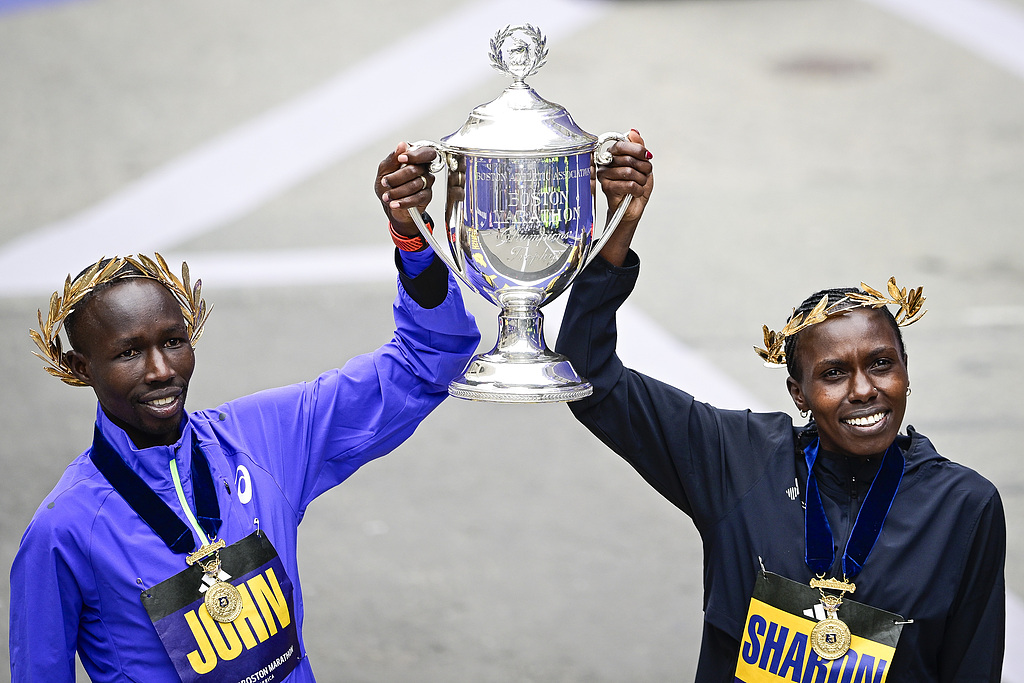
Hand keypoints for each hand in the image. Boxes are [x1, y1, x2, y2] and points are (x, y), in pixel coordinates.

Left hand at [375, 142, 436, 236]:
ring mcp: (426, 182)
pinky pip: (417, 198)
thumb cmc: (388, 186)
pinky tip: (395, 203)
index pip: (425, 152)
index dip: (414, 155)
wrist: (390, 204)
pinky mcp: (426, 196)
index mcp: (415, 159)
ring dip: (398, 191)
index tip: (400, 159)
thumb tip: (402, 145)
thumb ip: (392, 158)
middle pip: (415, 170)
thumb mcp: (384, 170)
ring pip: (415, 184)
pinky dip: (404, 202)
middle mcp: (423, 169)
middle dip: (397, 178)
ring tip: (387, 196)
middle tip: (385, 182)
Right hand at [596, 129, 653, 266]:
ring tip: (640, 184)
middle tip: (646, 174)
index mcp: (613, 154)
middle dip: (644, 167)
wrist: (633, 208)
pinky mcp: (606, 188)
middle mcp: (606, 163)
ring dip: (641, 180)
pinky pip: (628, 184)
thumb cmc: (636, 185)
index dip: (637, 149)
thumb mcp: (642, 164)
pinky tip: (635, 192)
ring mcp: (604, 175)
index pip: (622, 144)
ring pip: (629, 172)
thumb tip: (633, 132)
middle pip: (628, 158)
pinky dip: (638, 189)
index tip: (648, 156)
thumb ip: (638, 147)